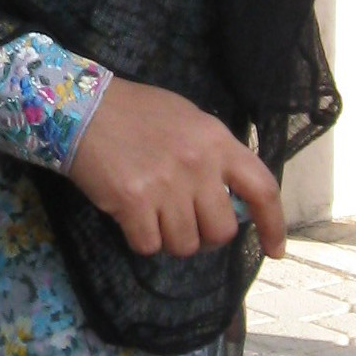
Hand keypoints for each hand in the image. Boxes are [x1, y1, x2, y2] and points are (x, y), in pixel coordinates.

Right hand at [65, 76, 285, 259]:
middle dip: (205, 235)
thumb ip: (212, 153)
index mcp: (216, 140)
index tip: (275, 250)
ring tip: (152, 213)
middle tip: (184, 220)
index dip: (274, 225)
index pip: (262, 189)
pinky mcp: (134, 202)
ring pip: (186, 244)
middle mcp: (197, 164)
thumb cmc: (135, 111)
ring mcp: (166, 184)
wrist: (80, 105)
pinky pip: (149, 245)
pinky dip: (141, 238)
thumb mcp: (186, 120)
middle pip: (222, 230)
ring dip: (170, 237)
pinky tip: (130, 216)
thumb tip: (228, 195)